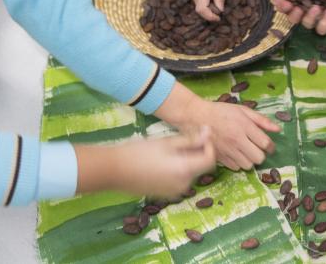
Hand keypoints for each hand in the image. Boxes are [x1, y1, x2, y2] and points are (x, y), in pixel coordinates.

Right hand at [75, 126, 215, 197]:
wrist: (115, 170)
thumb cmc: (140, 151)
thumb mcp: (167, 142)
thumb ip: (191, 139)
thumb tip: (209, 132)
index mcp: (184, 170)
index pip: (210, 159)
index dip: (209, 145)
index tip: (200, 135)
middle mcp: (183, 184)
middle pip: (200, 166)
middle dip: (196, 152)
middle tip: (182, 138)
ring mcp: (174, 192)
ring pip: (190, 172)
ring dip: (187, 160)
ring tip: (169, 148)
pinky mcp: (166, 194)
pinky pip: (179, 180)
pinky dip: (178, 169)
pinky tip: (162, 160)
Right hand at [196, 99, 279, 169]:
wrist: (197, 117)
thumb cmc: (221, 111)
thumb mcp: (242, 110)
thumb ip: (261, 120)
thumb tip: (278, 129)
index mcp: (244, 126)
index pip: (265, 143)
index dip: (271, 146)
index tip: (269, 145)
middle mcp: (237, 140)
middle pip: (259, 158)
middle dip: (261, 154)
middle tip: (257, 148)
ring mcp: (228, 150)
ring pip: (248, 165)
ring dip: (250, 159)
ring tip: (246, 150)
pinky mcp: (219, 158)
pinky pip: (236, 167)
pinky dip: (238, 162)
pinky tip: (235, 153)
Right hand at [274, 0, 325, 34]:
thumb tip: (274, 1)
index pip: (284, 3)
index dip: (283, 6)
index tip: (286, 5)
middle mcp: (307, 0)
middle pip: (292, 16)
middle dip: (296, 14)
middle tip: (300, 8)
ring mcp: (318, 11)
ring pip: (306, 24)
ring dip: (312, 17)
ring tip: (320, 8)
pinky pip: (320, 29)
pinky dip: (325, 22)